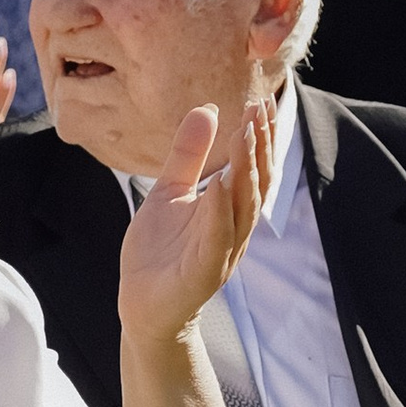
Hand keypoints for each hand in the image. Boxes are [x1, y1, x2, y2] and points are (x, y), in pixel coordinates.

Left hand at [118, 97, 274, 348]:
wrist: (142, 304)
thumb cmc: (159, 252)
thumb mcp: (170, 192)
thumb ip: (188, 154)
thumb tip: (208, 109)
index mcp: (230, 210)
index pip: (254, 168)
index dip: (261, 137)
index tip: (263, 102)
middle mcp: (234, 229)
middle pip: (257, 183)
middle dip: (261, 146)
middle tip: (261, 109)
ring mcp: (222, 252)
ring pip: (243, 207)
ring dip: (246, 170)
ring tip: (245, 134)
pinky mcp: (203, 272)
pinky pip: (216, 238)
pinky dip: (219, 210)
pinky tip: (218, 184)